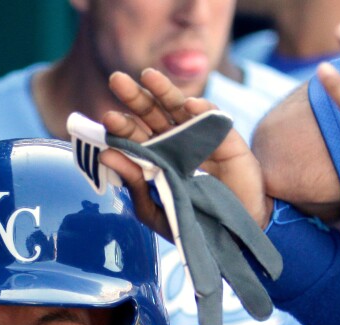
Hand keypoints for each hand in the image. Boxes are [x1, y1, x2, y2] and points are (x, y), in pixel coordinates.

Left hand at [100, 68, 271, 238]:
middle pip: (151, 114)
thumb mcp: (156, 210)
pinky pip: (213, 119)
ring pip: (178, 107)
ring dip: (163, 91)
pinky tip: (189, 105)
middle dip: (135, 97)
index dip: (121, 126)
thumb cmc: (191, 222)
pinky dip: (202, 110)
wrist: (234, 233)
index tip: (107, 119)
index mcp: (154, 158)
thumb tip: (105, 154)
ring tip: (148, 76)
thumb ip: (133, 184)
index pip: (134, 136)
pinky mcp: (226, 139)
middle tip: (117, 80)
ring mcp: (200, 137)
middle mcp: (174, 142)